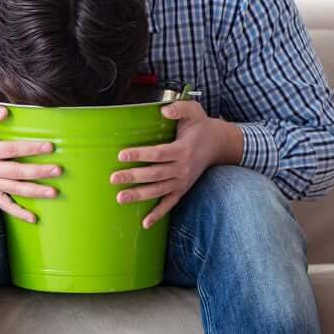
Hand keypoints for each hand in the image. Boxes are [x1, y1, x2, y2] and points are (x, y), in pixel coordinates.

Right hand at [0, 102, 60, 223]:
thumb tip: (5, 112)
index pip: (11, 150)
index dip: (31, 148)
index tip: (50, 147)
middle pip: (16, 172)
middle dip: (39, 172)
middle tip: (59, 170)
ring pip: (14, 190)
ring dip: (35, 192)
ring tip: (54, 192)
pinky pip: (4, 205)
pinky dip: (18, 213)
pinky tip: (34, 218)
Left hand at [111, 100, 243, 229]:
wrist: (220, 144)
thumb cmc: (201, 126)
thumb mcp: (194, 112)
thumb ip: (179, 109)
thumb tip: (164, 111)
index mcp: (183, 150)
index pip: (158, 154)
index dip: (140, 154)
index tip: (121, 155)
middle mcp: (183, 168)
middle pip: (155, 174)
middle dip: (134, 177)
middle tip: (113, 178)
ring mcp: (183, 181)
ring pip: (159, 191)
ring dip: (139, 195)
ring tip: (120, 198)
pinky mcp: (183, 189)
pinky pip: (170, 204)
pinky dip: (158, 215)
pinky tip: (145, 224)